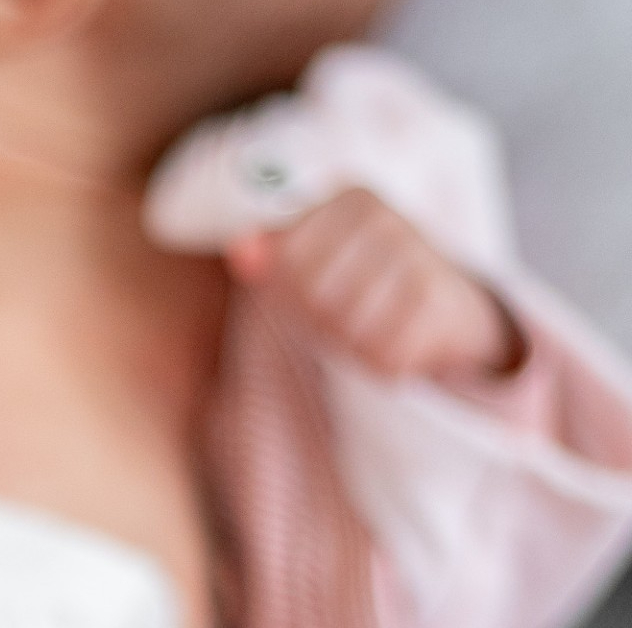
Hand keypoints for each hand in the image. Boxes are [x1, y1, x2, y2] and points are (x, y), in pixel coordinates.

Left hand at [229, 186, 525, 381]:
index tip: (314, 295)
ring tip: (375, 328)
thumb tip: (239, 250)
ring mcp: (419, 256)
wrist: (453, 307)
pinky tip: (400, 342)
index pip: (288, 261)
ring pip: (347, 328)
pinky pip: (384, 354)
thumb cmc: (367, 284)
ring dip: (354, 344)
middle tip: (348, 318)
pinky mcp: (439, 301)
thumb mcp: (316, 261)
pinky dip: (385, 362)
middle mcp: (387, 217)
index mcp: (351, 199)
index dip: (290, 295)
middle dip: (322, 322)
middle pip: (314, 297)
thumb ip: (274, 255)